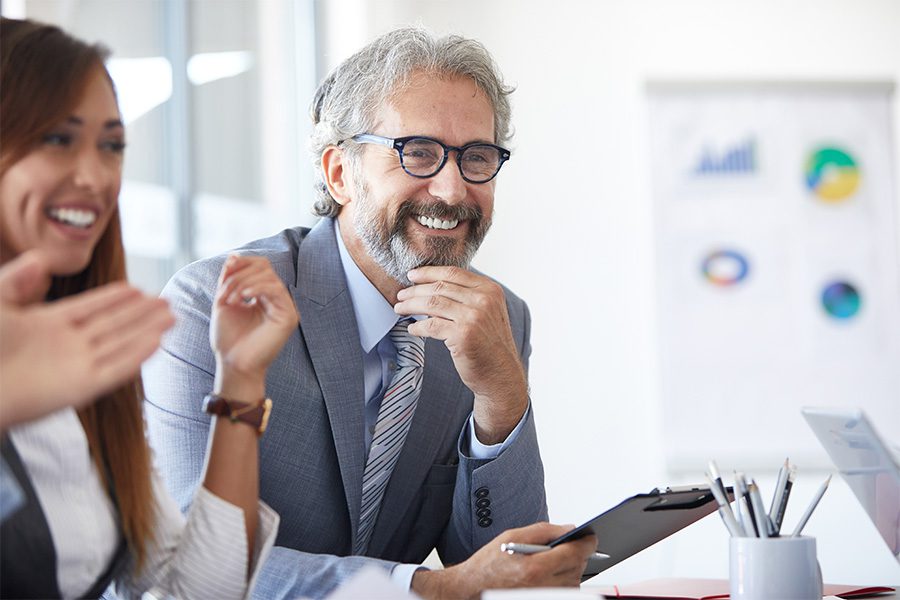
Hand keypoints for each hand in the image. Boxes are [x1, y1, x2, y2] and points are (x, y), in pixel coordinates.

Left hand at [0, 250, 173, 428]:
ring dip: (147, 331)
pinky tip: (156, 343)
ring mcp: (74, 366)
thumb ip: (16, 279)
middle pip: (112, 325)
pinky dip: (136, 357)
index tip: (137, 289)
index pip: (90, 308)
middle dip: (142, 313)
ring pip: (120, 344)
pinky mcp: (79, 388)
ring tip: (172, 318)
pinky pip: (115, 369)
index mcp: (46, 325)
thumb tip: (41, 259)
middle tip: (167, 301)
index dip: (115, 298)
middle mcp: (66, 345)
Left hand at [210, 255, 297, 398]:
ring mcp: (285, 307)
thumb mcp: (224, 302)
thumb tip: (234, 255)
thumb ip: (229, 279)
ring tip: (231, 299)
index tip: (224, 273)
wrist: (233, 364)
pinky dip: (257, 288)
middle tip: (224, 291)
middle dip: (240, 273)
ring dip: (244, 283)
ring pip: (269, 277)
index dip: (242, 263)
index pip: (259, 266)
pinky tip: (244, 298)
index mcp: (263, 295)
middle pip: (265, 267)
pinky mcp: (289, 316)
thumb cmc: (229, 338)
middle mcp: (277, 299)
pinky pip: (276, 290)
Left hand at [394, 266, 527, 443]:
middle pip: (440, 287)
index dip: (428, 272)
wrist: (501, 374)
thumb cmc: (490, 344)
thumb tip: (434, 284)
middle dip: (415, 290)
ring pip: (432, 303)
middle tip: (400, 294)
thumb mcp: (487, 311)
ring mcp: (473, 317)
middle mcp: (483, 300)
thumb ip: (469, 296)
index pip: (453, 273)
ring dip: (411, 305)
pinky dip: (417, 327)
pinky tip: (411, 329)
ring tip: (399, 308)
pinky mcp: (463, 335)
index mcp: (490, 289)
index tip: (412, 275)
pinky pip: (431, 325)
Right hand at [412, 522, 596, 599]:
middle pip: (578, 568)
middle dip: (578, 553)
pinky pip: (566, 593)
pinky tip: (555, 572)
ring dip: (573, 568)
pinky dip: (565, 581)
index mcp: (534, 567)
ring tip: (560, 558)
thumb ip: (544, 530)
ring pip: (575, 582)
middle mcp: (541, 587)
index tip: (592, 536)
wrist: (472, 588)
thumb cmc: (489, 563)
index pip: (575, 553)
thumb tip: (569, 529)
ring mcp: (543, 598)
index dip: (587, 542)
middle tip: (572, 543)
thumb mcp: (513, 535)